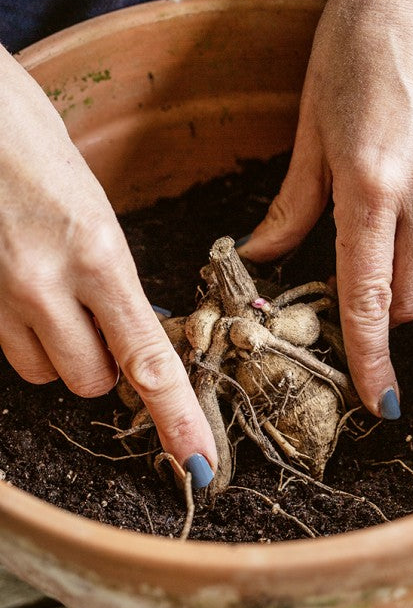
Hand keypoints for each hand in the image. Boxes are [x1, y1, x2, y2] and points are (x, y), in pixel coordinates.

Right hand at [0, 46, 216, 484]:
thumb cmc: (34, 146)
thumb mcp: (96, 210)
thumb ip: (113, 278)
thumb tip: (129, 333)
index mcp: (99, 254)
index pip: (148, 360)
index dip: (177, 418)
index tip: (199, 461)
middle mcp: (46, 283)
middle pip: (91, 381)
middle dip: (105, 366)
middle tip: (100, 319)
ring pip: (45, 372)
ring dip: (62, 353)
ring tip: (56, 297)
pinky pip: (8, 349)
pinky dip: (26, 338)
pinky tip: (24, 293)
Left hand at [238, 0, 412, 417]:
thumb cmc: (351, 47)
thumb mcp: (308, 128)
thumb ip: (292, 204)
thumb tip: (265, 256)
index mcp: (371, 184)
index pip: (369, 297)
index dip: (370, 357)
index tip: (378, 402)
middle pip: (409, 298)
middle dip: (382, 315)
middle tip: (352, 297)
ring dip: (398, 267)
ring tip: (372, 214)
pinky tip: (400, 183)